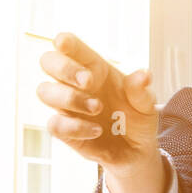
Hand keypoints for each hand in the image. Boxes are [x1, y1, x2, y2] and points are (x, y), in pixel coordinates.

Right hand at [36, 32, 158, 170]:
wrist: (136, 151)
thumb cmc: (138, 119)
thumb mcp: (146, 104)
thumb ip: (141, 90)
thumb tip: (143, 75)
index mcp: (95, 67)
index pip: (72, 47)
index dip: (64, 42)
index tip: (63, 42)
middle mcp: (75, 83)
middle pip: (48, 62)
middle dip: (64, 68)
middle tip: (88, 81)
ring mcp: (67, 106)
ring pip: (45, 91)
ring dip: (70, 98)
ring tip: (98, 108)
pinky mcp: (65, 130)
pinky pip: (54, 124)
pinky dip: (75, 127)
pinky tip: (96, 130)